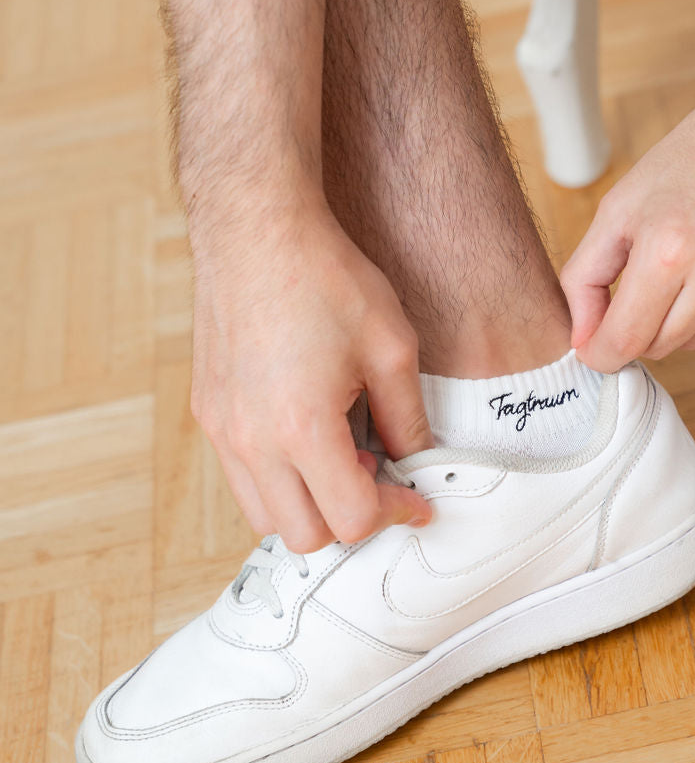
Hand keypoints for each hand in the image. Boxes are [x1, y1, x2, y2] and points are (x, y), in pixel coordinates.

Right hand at [190, 188, 431, 551]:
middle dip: (350, 518)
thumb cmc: (326, 277)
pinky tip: (309, 434)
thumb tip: (418, 462)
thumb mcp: (391, 347)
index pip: (351, 519)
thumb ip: (408, 419)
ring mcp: (222, 429)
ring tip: (343, 455)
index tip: (416, 496)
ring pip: (265, 516)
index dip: (395, 513)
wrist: (257, 228)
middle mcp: (252, 440)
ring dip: (310, 505)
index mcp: (301, 428)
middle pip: (304, 535)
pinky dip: (279, 479)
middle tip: (380, 476)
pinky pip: (242, 476)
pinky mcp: (208, 412)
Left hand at [561, 73, 694, 369]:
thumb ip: (587, 277)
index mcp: (670, 252)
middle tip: (653, 277)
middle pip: (662, 347)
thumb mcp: (621, 206)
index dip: (602, 352)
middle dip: (645, 324)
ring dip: (687, 312)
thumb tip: (582, 341)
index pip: (626, 342)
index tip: (596, 346)